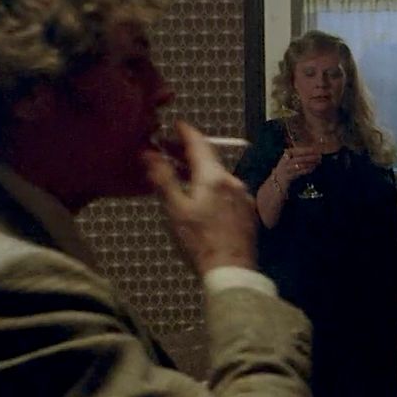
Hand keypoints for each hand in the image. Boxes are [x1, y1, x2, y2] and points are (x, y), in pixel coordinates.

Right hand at [147, 121, 255, 273]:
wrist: (231, 271)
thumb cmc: (200, 242)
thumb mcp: (175, 209)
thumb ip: (163, 178)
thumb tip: (149, 154)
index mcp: (213, 177)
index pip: (199, 144)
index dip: (185, 132)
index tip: (175, 124)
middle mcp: (232, 181)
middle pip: (208, 159)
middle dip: (187, 153)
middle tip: (168, 150)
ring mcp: (242, 197)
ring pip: (217, 176)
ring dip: (198, 172)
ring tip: (180, 175)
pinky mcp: (247, 212)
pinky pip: (226, 191)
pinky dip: (211, 187)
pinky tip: (200, 198)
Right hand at [275, 144, 322, 186]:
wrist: (277, 179)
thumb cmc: (287, 167)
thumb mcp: (290, 158)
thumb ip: (299, 154)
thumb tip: (313, 150)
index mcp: (287, 153)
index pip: (298, 150)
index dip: (308, 150)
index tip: (317, 149)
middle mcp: (286, 160)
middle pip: (301, 158)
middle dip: (312, 157)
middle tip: (320, 156)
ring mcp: (287, 169)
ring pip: (301, 165)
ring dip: (311, 163)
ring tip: (318, 162)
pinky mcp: (289, 176)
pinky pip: (300, 172)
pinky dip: (308, 170)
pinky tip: (313, 168)